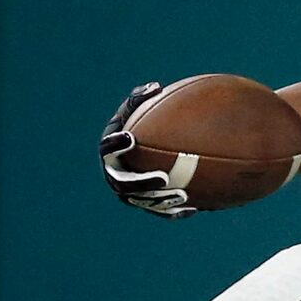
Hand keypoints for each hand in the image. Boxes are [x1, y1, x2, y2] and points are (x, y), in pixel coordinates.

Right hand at [99, 81, 193, 217]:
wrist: (146, 148)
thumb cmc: (141, 123)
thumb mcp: (137, 108)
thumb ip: (142, 97)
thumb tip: (156, 87)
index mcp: (109, 152)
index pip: (106, 149)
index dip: (115, 144)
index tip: (130, 137)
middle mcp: (115, 175)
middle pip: (124, 184)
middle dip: (142, 182)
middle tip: (164, 177)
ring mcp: (129, 194)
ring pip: (143, 202)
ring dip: (162, 200)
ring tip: (183, 195)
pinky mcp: (144, 205)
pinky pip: (159, 212)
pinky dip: (174, 212)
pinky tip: (193, 209)